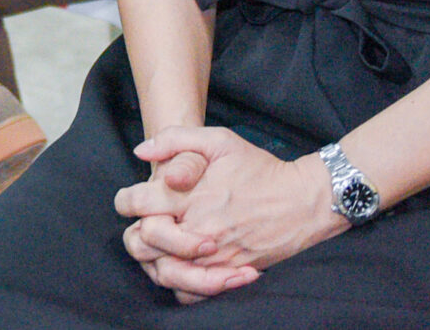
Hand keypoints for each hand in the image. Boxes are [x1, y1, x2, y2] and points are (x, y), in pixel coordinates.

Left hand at [116, 128, 343, 299]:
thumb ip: (175, 139)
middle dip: (139, 232)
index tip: (132, 200)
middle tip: (148, 224)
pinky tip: (183, 267)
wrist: (303, 201)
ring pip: (165, 272)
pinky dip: (182, 284)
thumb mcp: (218, 140)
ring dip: (157, 260)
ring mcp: (214, 255)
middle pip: (144, 242)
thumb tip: (140, 152)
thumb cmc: (259, 168)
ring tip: (162, 248)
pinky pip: (193, 291)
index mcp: (189, 194)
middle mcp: (197, 228)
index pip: (136, 204)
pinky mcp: (229, 273)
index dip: (126, 201)